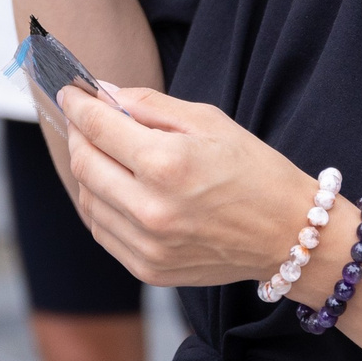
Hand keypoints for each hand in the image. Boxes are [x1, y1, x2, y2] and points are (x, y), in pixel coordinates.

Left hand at [57, 86, 323, 288]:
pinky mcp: (148, 269)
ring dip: (88, 171)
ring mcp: (147, 245)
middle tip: (85, 119)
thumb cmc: (255, 171)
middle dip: (78, 134)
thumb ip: (150, 105)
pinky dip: (101, 204)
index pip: (97, 127)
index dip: (78, 104)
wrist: (289, 235)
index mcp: (167, 164)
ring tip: (105, 153)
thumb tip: (103, 91)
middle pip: (83, 164)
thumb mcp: (208, 121)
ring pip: (87, 200)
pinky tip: (118, 188)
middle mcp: (150, 209)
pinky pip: (103, 231)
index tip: (71, 92)